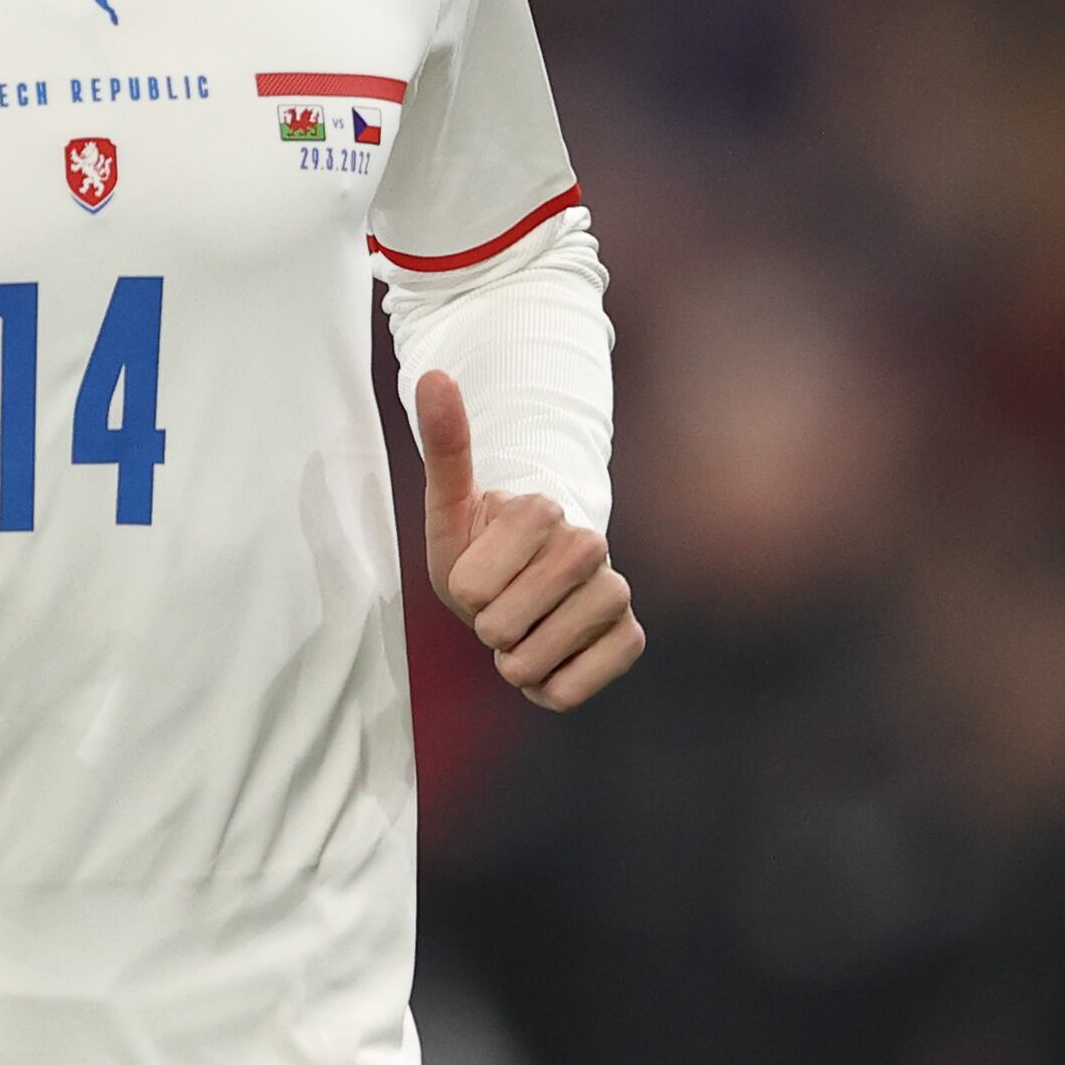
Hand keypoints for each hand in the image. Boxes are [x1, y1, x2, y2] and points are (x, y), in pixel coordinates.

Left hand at [417, 369, 644, 710]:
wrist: (525, 589)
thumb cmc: (479, 549)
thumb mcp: (448, 507)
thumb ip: (445, 445)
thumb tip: (433, 375)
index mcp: (541, 508)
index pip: (472, 587)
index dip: (462, 592)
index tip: (476, 574)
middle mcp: (589, 544)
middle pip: (502, 624)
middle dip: (484, 628)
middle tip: (497, 607)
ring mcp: (615, 591)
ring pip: (534, 659)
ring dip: (512, 660)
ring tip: (520, 633)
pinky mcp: (631, 636)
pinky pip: (570, 689)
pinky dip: (545, 687)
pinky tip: (549, 659)